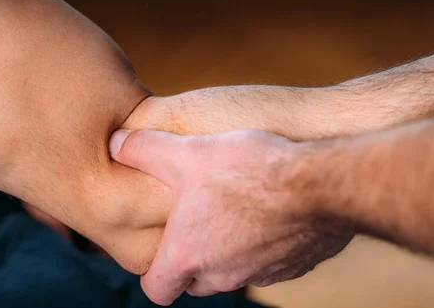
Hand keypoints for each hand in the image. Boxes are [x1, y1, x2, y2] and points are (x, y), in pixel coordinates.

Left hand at [109, 129, 353, 304]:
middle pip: (196, 281)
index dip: (155, 269)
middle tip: (198, 217)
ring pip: (233, 272)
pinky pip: (268, 264)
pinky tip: (270, 210)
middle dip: (193, 257)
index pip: (156, 290)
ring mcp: (261, 274)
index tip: (164, 241)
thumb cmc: (250, 169)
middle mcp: (223, 275)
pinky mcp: (293, 267)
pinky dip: (262, 246)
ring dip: (229, 249)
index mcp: (189, 256)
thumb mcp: (188, 151)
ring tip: (235, 207)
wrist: (318, 182)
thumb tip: (115, 143)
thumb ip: (144, 149)